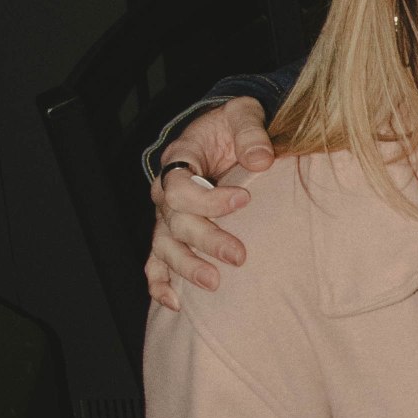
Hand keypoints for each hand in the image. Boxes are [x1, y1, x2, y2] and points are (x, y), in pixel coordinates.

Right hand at [144, 97, 273, 310]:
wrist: (227, 134)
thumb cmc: (234, 125)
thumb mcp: (244, 114)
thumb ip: (251, 132)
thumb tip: (261, 160)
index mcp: (179, 159)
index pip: (180, 185)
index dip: (208, 197)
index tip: (245, 200)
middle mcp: (166, 191)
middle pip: (174, 221)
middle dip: (206, 240)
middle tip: (238, 255)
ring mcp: (168, 217)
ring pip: (164, 246)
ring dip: (186, 267)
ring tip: (213, 282)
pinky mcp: (173, 235)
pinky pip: (156, 262)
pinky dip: (160, 284)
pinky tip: (175, 302)